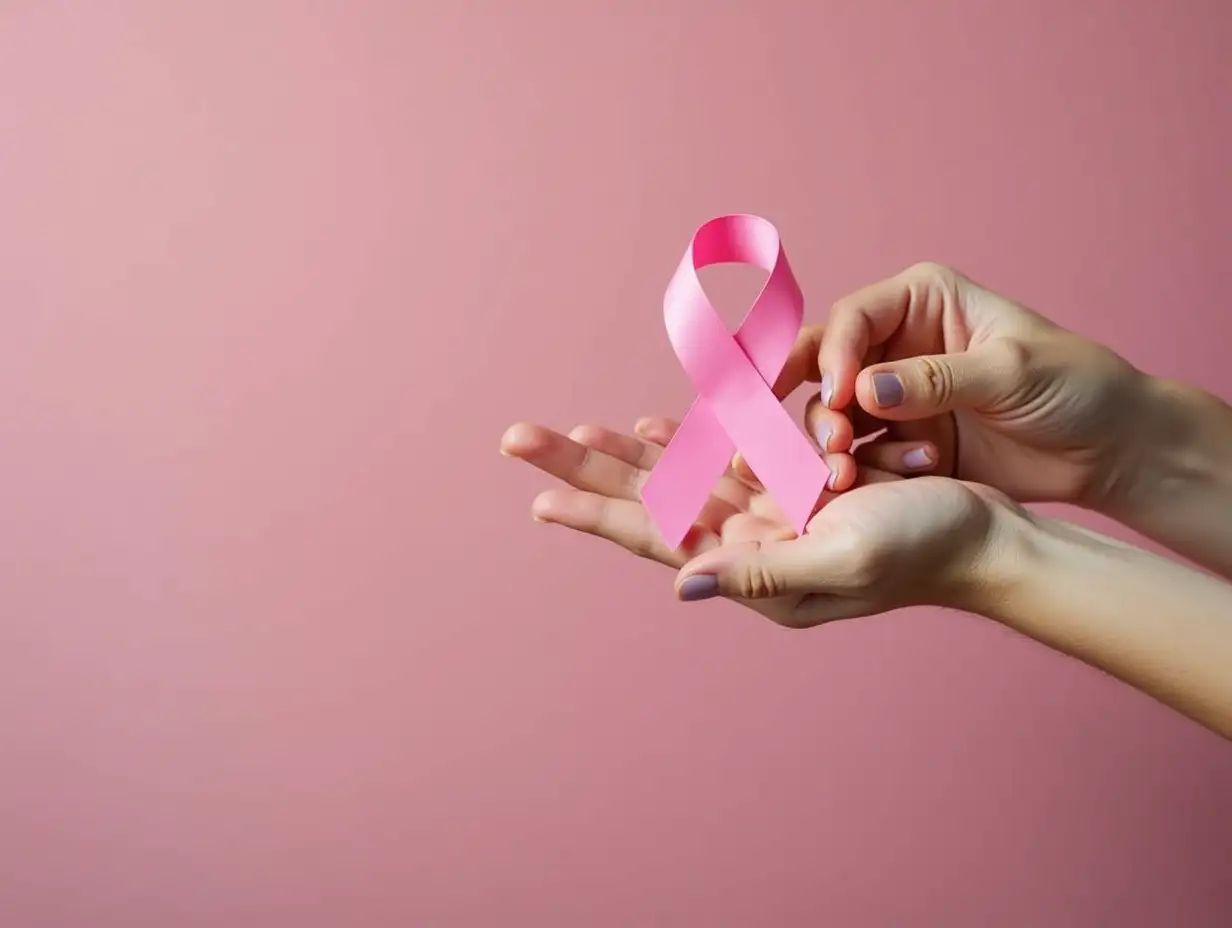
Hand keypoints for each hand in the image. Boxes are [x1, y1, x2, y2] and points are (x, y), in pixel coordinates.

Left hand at [501, 418, 1010, 627]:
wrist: (981, 537)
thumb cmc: (922, 551)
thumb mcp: (841, 562)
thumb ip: (760, 572)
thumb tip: (679, 581)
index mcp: (748, 566)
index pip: (652, 533)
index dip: (594, 512)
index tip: (536, 497)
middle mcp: (745, 541)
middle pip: (647, 498)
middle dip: (583, 469)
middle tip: (517, 438)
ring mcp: (766, 512)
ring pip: (677, 474)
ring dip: (625, 454)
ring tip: (573, 434)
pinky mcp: (792, 484)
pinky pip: (724, 456)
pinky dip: (686, 439)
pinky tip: (655, 427)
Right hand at [762, 262, 1149, 508]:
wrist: (1110, 451)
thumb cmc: (1076, 388)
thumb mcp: (1011, 373)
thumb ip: (935, 379)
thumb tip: (863, 389)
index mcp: (921, 302)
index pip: (851, 319)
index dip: (833, 355)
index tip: (840, 395)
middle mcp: (897, 346)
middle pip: (824, 366)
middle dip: (820, 405)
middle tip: (836, 444)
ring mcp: (896, 398)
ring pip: (834, 417)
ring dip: (836, 446)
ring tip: (853, 474)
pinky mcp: (902, 443)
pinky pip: (860, 457)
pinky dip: (865, 473)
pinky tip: (908, 479)